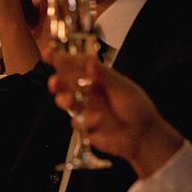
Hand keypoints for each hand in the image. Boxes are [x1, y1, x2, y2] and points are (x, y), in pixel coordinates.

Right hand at [46, 53, 182, 176]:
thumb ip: (104, 76)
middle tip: (55, 83)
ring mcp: (85, 109)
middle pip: (64, 83)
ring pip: (65, 102)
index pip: (75, 64)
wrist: (144, 137)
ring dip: (63, 100)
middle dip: (56, 82)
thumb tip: (90, 61)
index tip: (48, 54)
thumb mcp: (123, 88)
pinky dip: (84, 121)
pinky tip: (98, 122)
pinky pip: (76, 122)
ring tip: (68, 102)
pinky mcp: (85, 126)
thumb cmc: (137, 108)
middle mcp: (88, 92)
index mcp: (96, 78)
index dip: (60, 58)